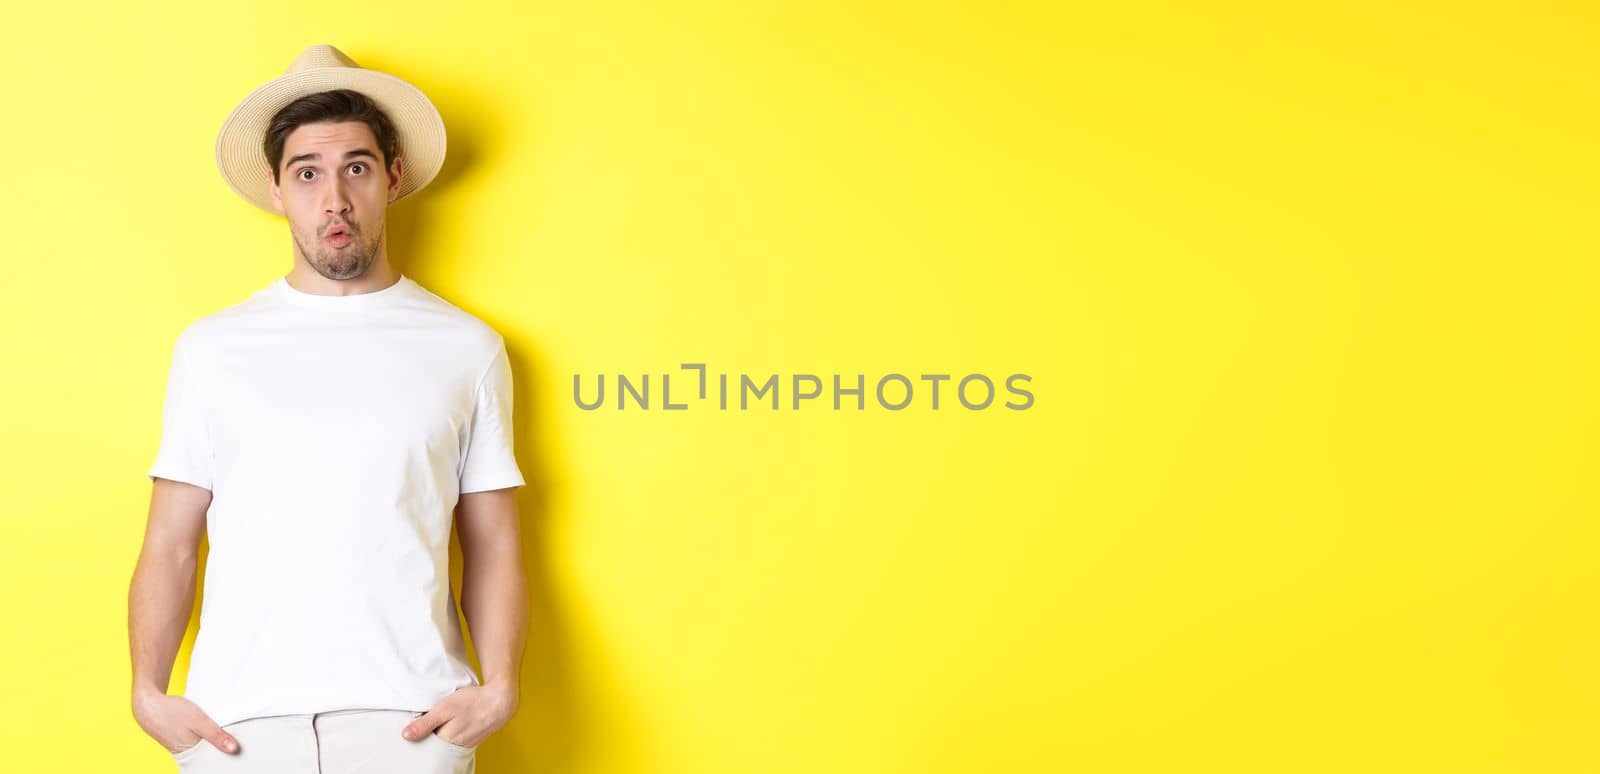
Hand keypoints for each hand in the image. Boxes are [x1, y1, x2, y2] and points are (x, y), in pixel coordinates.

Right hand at [132, 689, 239, 754]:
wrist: (147, 703)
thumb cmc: (172, 712)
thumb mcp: (199, 721)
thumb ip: (216, 735)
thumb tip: (234, 750)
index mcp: (192, 753)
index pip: (214, 759)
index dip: (226, 754)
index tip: (241, 751)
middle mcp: (185, 753)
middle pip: (208, 753)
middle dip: (220, 748)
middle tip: (235, 740)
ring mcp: (180, 746)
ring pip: (201, 746)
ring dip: (211, 740)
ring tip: (225, 733)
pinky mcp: (177, 738)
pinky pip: (194, 740)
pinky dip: (202, 736)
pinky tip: (208, 729)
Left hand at [401, 683, 517, 747]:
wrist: (500, 700)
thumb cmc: (473, 701)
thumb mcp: (445, 708)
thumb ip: (425, 723)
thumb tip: (406, 736)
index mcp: (446, 740)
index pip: (424, 745)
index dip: (418, 737)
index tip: (412, 729)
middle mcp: (455, 746)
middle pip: (435, 746)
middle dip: (428, 738)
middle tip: (425, 725)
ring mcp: (465, 744)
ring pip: (446, 744)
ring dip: (440, 735)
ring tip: (439, 723)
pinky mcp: (472, 740)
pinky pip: (456, 741)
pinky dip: (451, 735)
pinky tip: (451, 725)